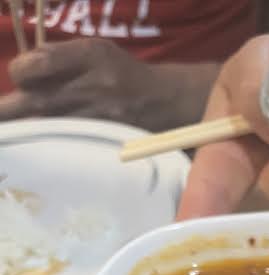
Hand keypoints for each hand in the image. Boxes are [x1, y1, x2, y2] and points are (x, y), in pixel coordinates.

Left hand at [2, 39, 213, 129]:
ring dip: (28, 128)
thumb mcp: (96, 51)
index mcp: (90, 55)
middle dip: (10, 111)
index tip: (20, 78)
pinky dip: (49, 141)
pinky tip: (45, 143)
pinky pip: (66, 143)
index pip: (37, 64)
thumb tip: (23, 68)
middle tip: (1, 116)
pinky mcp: (105, 139)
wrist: (165, 103)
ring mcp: (100, 117)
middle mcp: (95, 85)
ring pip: (47, 125)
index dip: (20, 73)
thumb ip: (60, 57)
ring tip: (14, 131)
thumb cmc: (124, 75)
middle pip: (34, 102)